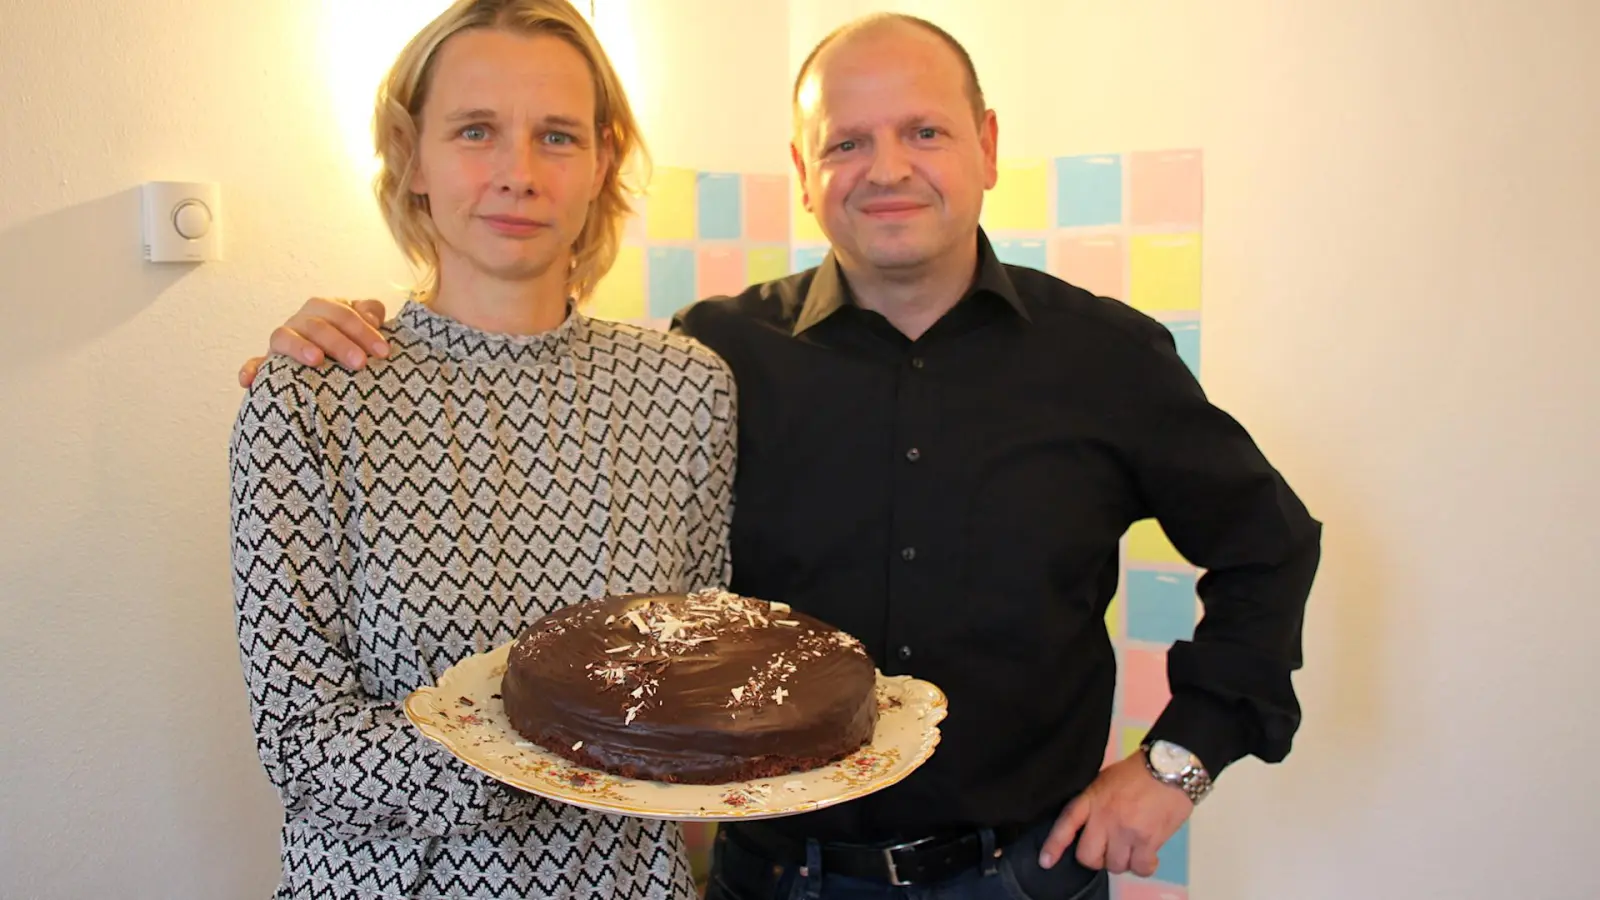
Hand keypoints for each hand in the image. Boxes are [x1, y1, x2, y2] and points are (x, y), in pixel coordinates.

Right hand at [236, 297, 389, 387]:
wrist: (324, 362)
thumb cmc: (348, 341)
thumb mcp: (361, 325)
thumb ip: (370, 313)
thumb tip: (372, 316)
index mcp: (324, 309)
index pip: (343, 314)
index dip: (364, 330)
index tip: (383, 352)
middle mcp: (300, 321)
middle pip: (316, 325)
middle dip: (339, 342)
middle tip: (360, 363)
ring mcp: (282, 341)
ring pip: (284, 337)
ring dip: (299, 347)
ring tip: (316, 360)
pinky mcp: (268, 362)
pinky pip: (256, 363)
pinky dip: (251, 369)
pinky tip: (249, 381)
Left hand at [1038, 752, 1193, 877]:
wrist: (1170, 768)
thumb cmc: (1138, 772)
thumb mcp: (1105, 780)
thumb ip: (1093, 803)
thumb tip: (1088, 826)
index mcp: (1091, 798)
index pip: (1066, 823)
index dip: (1054, 845)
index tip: (1046, 861)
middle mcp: (1105, 817)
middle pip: (1089, 856)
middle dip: (1097, 858)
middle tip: (1108, 850)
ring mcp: (1126, 831)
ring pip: (1115, 865)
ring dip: (1123, 861)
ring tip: (1131, 847)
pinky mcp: (1148, 841)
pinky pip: (1139, 868)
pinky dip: (1144, 866)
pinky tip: (1147, 855)